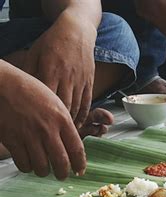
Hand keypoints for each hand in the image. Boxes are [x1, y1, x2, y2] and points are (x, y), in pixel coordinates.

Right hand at [0, 65, 85, 179]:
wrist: (3, 84)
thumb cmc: (30, 92)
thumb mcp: (56, 104)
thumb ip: (64, 125)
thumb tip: (72, 147)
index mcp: (62, 120)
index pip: (77, 149)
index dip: (80, 164)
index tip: (80, 171)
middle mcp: (47, 129)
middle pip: (61, 163)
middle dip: (63, 174)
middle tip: (62, 176)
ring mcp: (29, 136)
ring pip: (42, 167)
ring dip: (44, 171)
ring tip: (44, 169)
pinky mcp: (12, 140)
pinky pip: (24, 164)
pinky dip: (27, 168)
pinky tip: (28, 162)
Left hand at [23, 12, 96, 128]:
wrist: (76, 32)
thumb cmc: (51, 42)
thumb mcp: (34, 54)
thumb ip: (29, 74)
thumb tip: (19, 93)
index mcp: (50, 70)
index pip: (46, 99)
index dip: (44, 117)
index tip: (38, 130)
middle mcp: (67, 77)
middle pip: (63, 108)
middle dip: (59, 126)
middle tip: (53, 138)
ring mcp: (80, 81)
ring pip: (77, 108)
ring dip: (72, 124)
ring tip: (64, 137)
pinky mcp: (89, 82)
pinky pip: (87, 103)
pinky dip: (83, 116)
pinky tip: (78, 125)